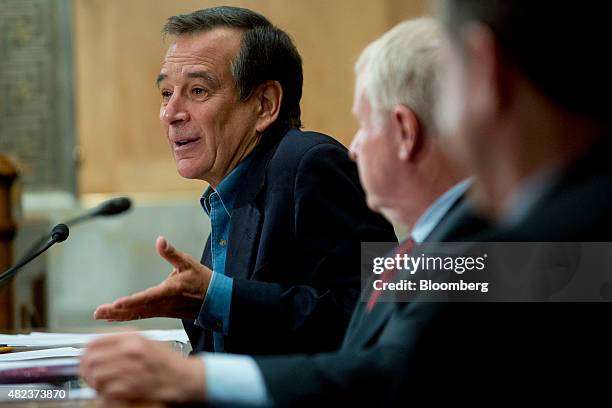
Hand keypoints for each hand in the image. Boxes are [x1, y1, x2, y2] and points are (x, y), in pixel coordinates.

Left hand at [80, 333, 204, 401]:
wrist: (184, 377)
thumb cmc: (167, 362)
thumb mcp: (147, 342)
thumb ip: (123, 341)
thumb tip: (99, 346)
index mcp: (132, 337)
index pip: (94, 341)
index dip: (85, 352)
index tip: (84, 358)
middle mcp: (130, 350)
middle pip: (91, 359)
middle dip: (85, 370)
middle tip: (88, 375)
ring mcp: (131, 368)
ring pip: (96, 376)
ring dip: (94, 383)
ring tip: (98, 385)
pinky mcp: (133, 387)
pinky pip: (107, 391)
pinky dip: (104, 393)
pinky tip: (108, 392)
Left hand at [94, 236, 211, 320]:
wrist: (216, 300)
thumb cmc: (202, 281)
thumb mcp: (188, 263)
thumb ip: (171, 252)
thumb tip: (160, 240)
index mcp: (170, 291)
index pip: (147, 297)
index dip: (131, 301)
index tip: (116, 304)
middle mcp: (165, 304)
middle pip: (137, 309)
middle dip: (117, 312)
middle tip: (98, 312)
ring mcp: (163, 311)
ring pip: (138, 314)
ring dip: (119, 315)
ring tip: (101, 315)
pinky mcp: (163, 313)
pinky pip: (142, 316)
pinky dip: (128, 316)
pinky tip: (116, 317)